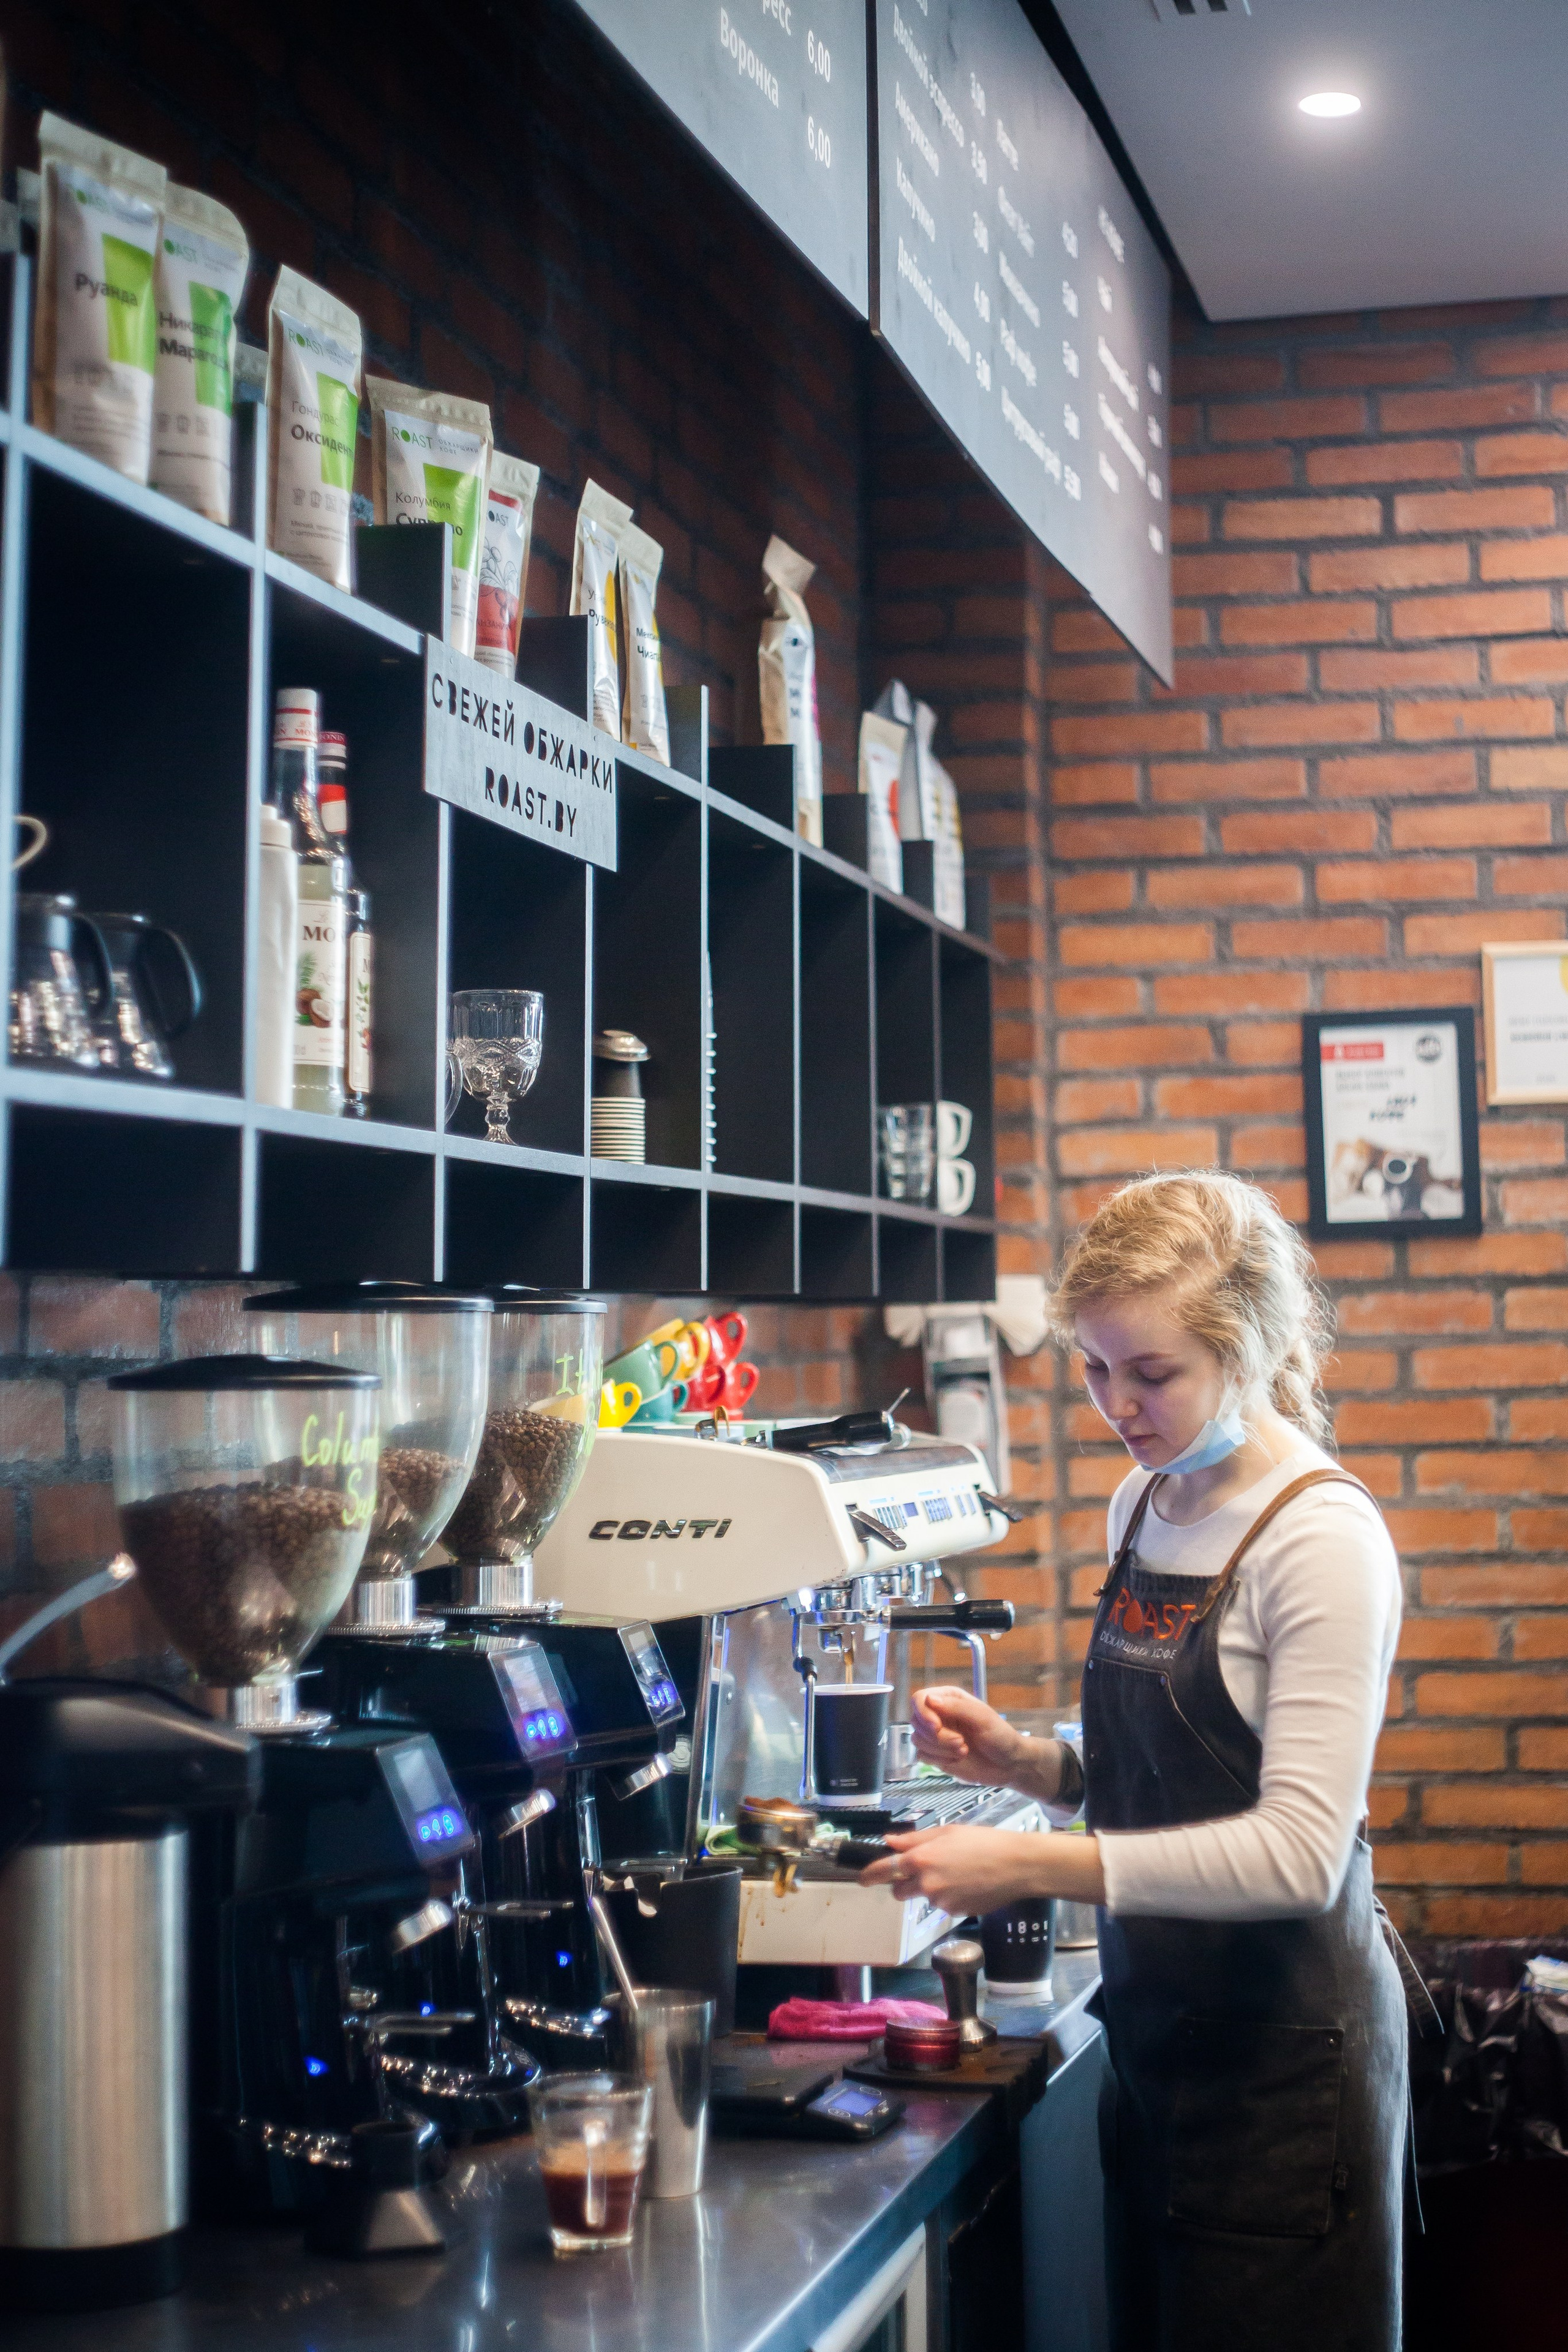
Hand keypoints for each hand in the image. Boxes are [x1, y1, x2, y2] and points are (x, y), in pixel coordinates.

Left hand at [857, 1826, 1044, 1915]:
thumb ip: (914, 1839)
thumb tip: (890, 1841)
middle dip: (903, 1883)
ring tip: (956, 1872)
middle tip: (923, 1869)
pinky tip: (966, 1883)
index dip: (870, 1874)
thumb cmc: (984, 1843)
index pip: (883, 1870)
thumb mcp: (947, 1832)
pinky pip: (942, 1905)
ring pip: (923, 1897)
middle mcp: (926, 1884)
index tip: (863, 1877)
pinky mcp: (954, 1913)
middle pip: (899, 1891)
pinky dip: (949, 1896)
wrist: (1015, 1865)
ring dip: (931, 1888)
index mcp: (921, 1859)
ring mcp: (940, 1902)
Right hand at [910, 1685, 1024, 1787]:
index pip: (920, 1699)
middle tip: (961, 1742)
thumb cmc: (1000, 1736)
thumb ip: (956, 1707)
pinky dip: (939, 1759)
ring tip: (963, 1750)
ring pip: (917, 1739)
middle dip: (937, 1736)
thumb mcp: (982, 1718)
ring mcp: (937, 1736)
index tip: (936, 1727)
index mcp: (949, 1699)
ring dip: (940, 1749)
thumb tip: (930, 1700)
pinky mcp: (936, 1754)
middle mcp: (939, 1715)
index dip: (923, 1713)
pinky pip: (922, 1755)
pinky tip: (957, 1758)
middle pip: (916, 1721)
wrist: (1008, 1764)